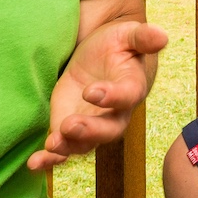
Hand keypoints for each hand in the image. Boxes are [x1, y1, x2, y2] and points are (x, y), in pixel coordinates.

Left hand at [32, 19, 166, 168]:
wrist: (100, 55)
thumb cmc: (118, 44)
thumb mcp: (128, 34)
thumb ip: (142, 37)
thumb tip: (162, 36)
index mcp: (131, 87)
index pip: (126, 96)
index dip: (111, 96)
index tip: (92, 92)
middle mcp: (114, 113)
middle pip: (107, 130)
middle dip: (89, 131)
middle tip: (70, 125)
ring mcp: (91, 124)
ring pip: (84, 144)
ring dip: (67, 148)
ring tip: (51, 145)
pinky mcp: (69, 128)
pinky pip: (63, 149)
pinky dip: (49, 158)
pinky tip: (35, 163)